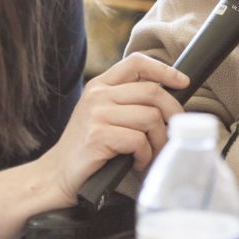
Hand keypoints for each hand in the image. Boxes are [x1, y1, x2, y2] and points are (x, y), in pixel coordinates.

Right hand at [37, 53, 187, 206]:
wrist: (56, 175)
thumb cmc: (86, 148)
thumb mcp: (102, 115)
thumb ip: (126, 102)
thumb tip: (168, 100)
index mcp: (100, 85)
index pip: (136, 62)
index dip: (164, 70)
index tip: (182, 82)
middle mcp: (98, 95)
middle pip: (152, 92)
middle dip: (172, 114)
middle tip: (173, 134)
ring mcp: (96, 115)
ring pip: (150, 118)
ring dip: (158, 142)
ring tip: (150, 154)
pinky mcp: (98, 136)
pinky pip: (139, 141)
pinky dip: (144, 156)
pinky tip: (136, 163)